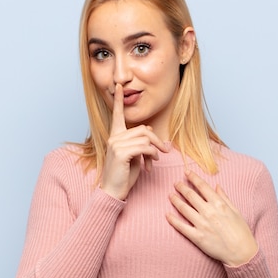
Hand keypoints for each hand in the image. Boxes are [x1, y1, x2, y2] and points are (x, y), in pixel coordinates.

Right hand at [100, 84, 168, 200]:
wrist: (113, 191)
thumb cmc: (123, 174)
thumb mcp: (134, 155)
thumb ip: (140, 142)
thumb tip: (149, 130)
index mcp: (115, 136)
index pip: (117, 115)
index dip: (119, 101)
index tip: (118, 87)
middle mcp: (114, 138)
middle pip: (143, 129)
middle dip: (157, 140)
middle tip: (164, 152)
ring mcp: (116, 144)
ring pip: (145, 138)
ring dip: (156, 150)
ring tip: (155, 160)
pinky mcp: (121, 153)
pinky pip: (144, 147)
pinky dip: (152, 155)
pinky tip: (151, 164)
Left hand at [166, 170, 258, 265]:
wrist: (241, 252)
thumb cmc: (241, 231)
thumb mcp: (236, 211)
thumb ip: (225, 197)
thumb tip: (217, 186)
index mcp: (219, 204)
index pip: (202, 186)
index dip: (193, 177)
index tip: (186, 172)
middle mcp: (209, 212)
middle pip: (190, 195)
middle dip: (181, 187)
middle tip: (176, 183)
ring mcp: (202, 224)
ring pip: (184, 208)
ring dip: (175, 200)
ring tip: (170, 195)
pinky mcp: (197, 237)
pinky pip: (181, 226)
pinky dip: (173, 220)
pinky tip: (167, 215)